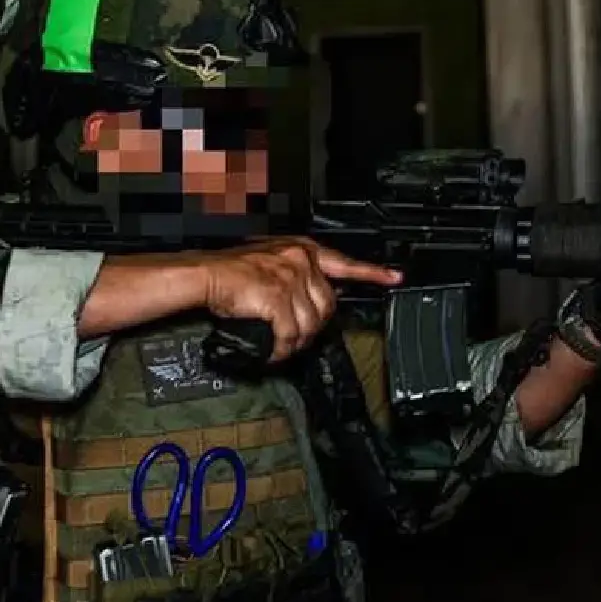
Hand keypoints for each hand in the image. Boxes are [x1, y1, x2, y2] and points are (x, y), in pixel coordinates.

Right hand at [199, 238, 401, 361]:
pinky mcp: (277, 297)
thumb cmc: (232, 271)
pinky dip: (282, 349)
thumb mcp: (271, 262)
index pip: (344, 262)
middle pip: (327, 305)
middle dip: (314, 328)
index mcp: (301, 250)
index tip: (395, 278)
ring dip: (296, 342)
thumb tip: (319, 298)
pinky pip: (290, 334)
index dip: (371, 272)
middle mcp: (300, 261)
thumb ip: (298, 275)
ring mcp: (290, 278)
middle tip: (297, 337)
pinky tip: (273, 351)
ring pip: (310, 324)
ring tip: (281, 345)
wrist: (205, 273)